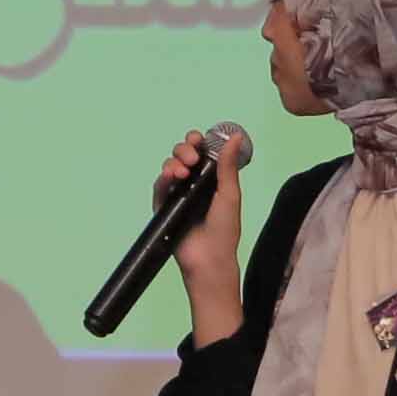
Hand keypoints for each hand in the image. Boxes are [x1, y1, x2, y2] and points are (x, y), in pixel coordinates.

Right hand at [167, 125, 254, 340]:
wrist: (209, 258)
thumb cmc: (225, 230)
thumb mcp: (230, 194)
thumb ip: (228, 165)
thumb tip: (237, 137)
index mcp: (211, 178)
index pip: (201, 151)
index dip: (197, 142)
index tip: (199, 139)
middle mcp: (193, 183)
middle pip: (182, 154)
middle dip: (184, 150)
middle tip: (192, 160)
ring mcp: (178, 194)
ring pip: (169, 166)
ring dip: (174, 162)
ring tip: (182, 172)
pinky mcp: (164, 206)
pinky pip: (159, 186)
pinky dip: (162, 178)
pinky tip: (171, 177)